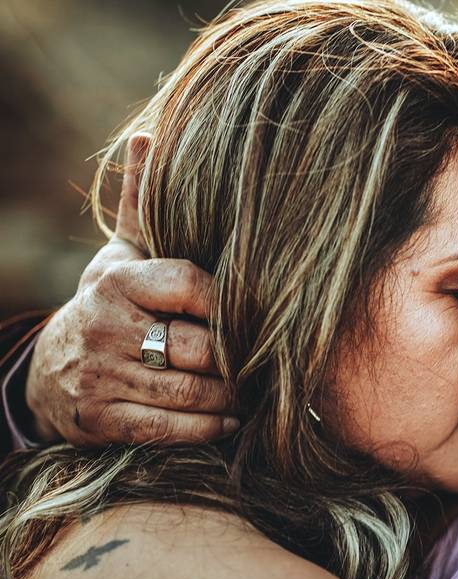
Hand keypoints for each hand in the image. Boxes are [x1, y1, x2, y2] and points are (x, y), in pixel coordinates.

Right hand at [25, 135, 237, 445]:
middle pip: (198, 346)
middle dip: (239, 360)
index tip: (258, 313)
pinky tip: (232, 422)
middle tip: (270, 363)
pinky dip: (209, 429)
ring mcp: (100, 376)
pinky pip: (170, 429)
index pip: (189, 283)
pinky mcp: (101, 420)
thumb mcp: (121, 255)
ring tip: (257, 393)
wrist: (52, 369)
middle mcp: (105, 326)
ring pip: (190, 391)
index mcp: (118, 279)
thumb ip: (141, 206)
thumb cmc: (110, 304)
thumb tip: (147, 136)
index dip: (230, 302)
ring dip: (233, 397)